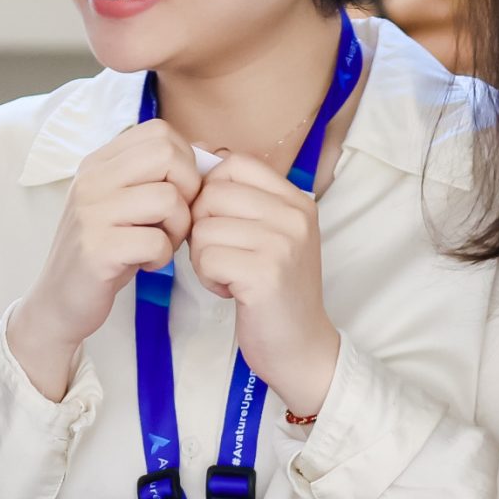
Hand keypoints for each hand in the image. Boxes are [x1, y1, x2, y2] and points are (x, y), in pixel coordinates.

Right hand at [10, 121, 202, 399]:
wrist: (57, 301)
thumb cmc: (103, 251)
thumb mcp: (121, 204)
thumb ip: (152, 176)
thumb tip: (206, 152)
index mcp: (97, 163)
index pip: (158, 131)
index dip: (184, 161)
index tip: (178, 192)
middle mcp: (90, 180)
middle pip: (167, 155)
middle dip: (188, 190)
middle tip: (175, 220)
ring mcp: (90, 213)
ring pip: (168, 198)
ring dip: (178, 228)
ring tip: (161, 244)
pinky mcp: (96, 249)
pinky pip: (156, 241)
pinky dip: (162, 256)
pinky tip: (147, 264)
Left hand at [187, 151, 339, 417]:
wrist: (301, 348)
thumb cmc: (274, 290)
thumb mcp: (270, 234)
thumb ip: (242, 198)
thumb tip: (198, 150)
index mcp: (296, 200)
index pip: (234, 163)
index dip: (211, 191)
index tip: (221, 223)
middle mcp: (295, 215)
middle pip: (212, 194)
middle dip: (203, 228)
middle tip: (225, 256)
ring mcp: (283, 243)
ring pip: (203, 228)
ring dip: (205, 257)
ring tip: (231, 275)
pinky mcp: (265, 273)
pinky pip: (206, 258)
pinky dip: (208, 278)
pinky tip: (231, 291)